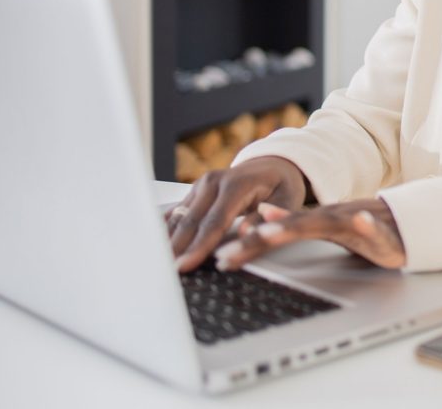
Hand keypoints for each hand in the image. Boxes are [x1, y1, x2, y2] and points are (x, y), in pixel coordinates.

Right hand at [166, 156, 307, 271]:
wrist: (273, 165)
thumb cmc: (281, 186)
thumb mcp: (286, 199)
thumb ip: (266, 218)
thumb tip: (246, 233)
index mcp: (237, 184)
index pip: (214, 222)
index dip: (198, 246)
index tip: (184, 266)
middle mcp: (213, 181)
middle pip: (190, 221)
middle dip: (176, 249)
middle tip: (163, 275)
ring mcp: (201, 185)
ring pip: (179, 218)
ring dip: (166, 242)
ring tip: (155, 266)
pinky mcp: (195, 192)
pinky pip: (177, 214)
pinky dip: (166, 232)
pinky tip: (155, 250)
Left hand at [213, 199, 406, 270]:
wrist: (406, 222)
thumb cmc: (364, 228)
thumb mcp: (324, 226)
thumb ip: (294, 221)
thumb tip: (260, 215)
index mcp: (314, 221)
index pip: (274, 232)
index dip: (247, 243)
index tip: (219, 258)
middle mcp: (328, 218)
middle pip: (287, 229)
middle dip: (256, 241)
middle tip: (227, 255)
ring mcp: (352, 221)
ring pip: (321, 223)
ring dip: (296, 225)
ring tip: (269, 232)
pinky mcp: (380, 230)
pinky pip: (372, 226)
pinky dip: (366, 225)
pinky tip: (361, 222)